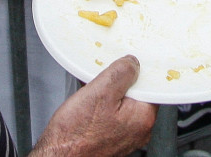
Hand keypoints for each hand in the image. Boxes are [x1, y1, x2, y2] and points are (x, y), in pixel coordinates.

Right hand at [31, 55, 155, 156]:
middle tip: (101, 79)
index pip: (150, 84)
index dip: (134, 70)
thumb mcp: (100, 91)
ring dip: (108, 92)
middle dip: (119, 81)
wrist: (60, 155)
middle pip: (136, 92)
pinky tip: (89, 104)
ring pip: (123, 102)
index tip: (121, 65)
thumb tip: (133, 62)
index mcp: (143, 117)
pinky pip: (113, 113)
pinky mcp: (113, 138)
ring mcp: (126, 136)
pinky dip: (103, 105)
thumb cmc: (77, 133)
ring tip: (92, 93)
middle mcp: (139, 130)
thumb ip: (121, 72)